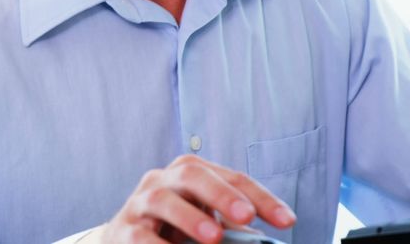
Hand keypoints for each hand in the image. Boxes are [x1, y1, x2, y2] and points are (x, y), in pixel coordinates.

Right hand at [100, 154, 295, 243]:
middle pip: (192, 175)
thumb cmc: (174, 228)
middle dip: (221, 194)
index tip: (287, 221)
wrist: (126, 239)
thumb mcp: (205, 221)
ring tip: (214, 237)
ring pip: (162, 199)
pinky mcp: (122, 231)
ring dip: (190, 217)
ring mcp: (140, 204)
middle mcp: (163, 180)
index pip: (231, 177)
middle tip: (246, 217)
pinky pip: (140, 235)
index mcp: (191, 174)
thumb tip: (262, 239)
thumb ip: (231, 225)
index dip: (261, 198)